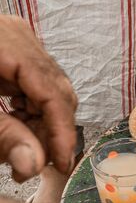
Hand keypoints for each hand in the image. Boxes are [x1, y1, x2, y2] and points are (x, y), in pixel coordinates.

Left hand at [0, 15, 76, 181]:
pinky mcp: (9, 51)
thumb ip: (1, 136)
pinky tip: (16, 126)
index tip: (62, 164)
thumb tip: (34, 165)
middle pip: (56, 90)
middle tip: (38, 164)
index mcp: (5, 42)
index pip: (52, 92)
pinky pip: (34, 85)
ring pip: (49, 90)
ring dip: (41, 123)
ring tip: (22, 149)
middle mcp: (17, 37)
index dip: (62, 132)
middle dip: (51, 130)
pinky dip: (29, 110)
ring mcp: (15, 42)